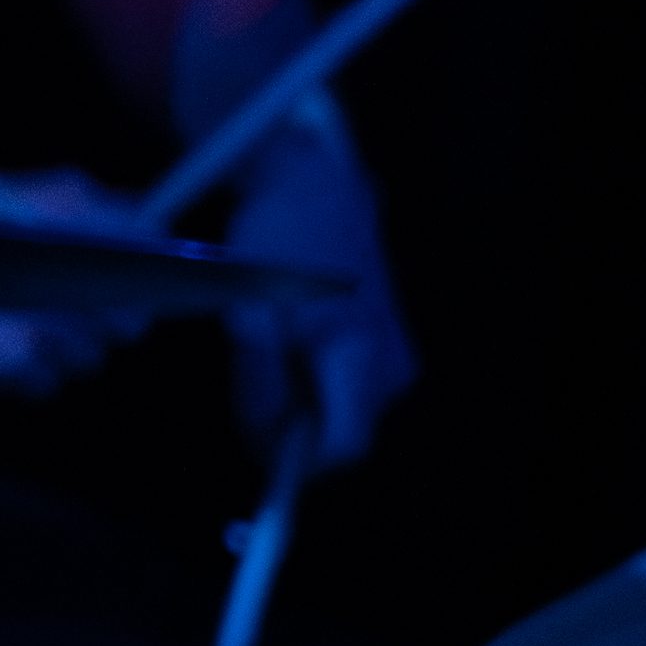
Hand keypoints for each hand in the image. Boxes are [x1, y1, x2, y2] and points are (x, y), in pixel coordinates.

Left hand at [215, 113, 414, 466]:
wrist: (315, 187)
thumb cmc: (279, 241)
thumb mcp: (252, 308)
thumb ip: (259, 376)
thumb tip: (266, 436)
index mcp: (365, 357)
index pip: (346, 444)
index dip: (298, 458)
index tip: (258, 448)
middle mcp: (393, 366)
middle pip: (342, 430)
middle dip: (293, 424)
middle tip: (251, 385)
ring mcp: (394, 355)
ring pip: (339, 408)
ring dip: (298, 398)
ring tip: (265, 353)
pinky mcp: (384, 345)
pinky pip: (342, 384)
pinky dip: (310, 377)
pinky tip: (287, 342)